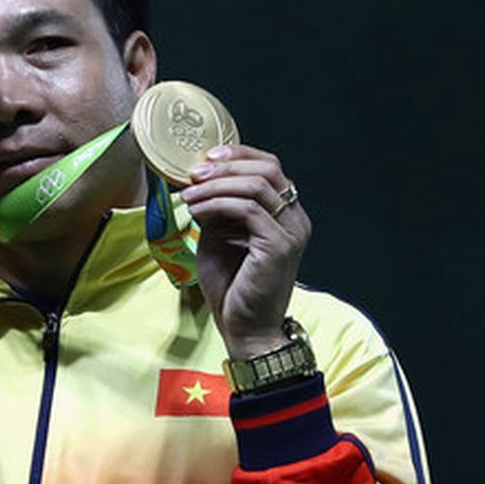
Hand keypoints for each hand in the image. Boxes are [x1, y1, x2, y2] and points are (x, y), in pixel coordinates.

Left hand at [181, 144, 311, 358]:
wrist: (245, 329)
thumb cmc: (233, 286)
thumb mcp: (220, 236)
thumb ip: (218, 207)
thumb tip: (200, 180)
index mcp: (286, 213)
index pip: (270, 166)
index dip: (239, 154)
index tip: (207, 157)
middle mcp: (296, 219)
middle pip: (268, 168)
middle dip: (226, 165)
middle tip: (194, 173)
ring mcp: (292, 231)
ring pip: (257, 184)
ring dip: (216, 184)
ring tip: (189, 194)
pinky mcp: (280, 246)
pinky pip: (249, 209)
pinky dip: (219, 204)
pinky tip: (198, 210)